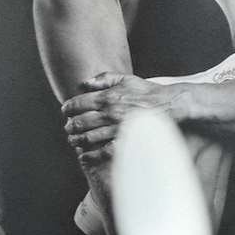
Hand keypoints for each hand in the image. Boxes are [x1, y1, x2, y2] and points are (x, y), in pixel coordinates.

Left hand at [61, 73, 181, 150]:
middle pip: (79, 122)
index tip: (65, 111)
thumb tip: (86, 82)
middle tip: (68, 128)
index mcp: (107, 97)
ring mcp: (116, 129)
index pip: (77, 103)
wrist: (169, 106)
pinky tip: (84, 155)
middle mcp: (109, 113)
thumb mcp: (126, 79)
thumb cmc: (147, 92)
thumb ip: (105, 78)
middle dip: (69, 126)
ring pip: (87, 138)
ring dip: (76, 140)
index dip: (67, 108)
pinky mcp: (124, 141)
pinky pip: (102, 151)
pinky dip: (90, 155)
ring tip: (73, 140)